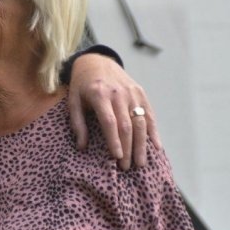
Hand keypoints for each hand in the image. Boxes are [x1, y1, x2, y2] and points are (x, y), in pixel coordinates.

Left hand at [67, 53, 160, 169]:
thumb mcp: (73, 101)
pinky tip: (156, 147)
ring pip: (141, 122)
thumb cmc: (82, 85)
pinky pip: (149, 115)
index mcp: (99, 94)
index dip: (114, 140)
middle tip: (127, 167)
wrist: (96, 61)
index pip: (110, 121)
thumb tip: (82, 147)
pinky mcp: (141, 93)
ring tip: (140, 163)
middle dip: (128, 148)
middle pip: (127, 125)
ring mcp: (132, 92)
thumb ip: (77, 123)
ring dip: (142, 145)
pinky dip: (154, 132)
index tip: (117, 157)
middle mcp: (118, 93)